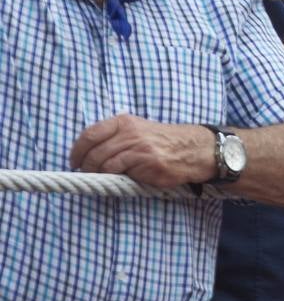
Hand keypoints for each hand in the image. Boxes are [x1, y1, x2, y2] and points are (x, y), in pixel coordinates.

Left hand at [70, 115, 214, 187]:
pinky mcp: (145, 162)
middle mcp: (129, 132)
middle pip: (93, 151)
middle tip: (87, 173)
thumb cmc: (163, 142)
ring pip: (103, 163)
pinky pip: (118, 172)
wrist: (192, 149)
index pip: (90, 134)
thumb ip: (115, 136)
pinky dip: (113, 177)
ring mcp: (137, 147)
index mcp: (124, 121)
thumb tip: (87, 152)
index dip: (77, 150)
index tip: (74, 161)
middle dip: (85, 165)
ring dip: (98, 174)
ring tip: (102, 177)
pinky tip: (118, 178)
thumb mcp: (138, 129)